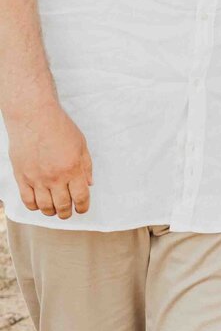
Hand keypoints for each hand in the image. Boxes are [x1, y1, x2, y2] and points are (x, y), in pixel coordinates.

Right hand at [7, 102, 92, 219]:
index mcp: (73, 169)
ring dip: (51, 212)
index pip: (80, 197)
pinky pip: (28, 201)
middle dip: (67, 213)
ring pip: (45, 207)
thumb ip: (86, 166)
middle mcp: (55, 177)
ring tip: (54, 209)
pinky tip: (39, 203)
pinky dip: (34, 206)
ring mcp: (37, 179)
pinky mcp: (22, 177)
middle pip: (62, 206)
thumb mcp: (81, 144)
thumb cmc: (59, 127)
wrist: (34, 117)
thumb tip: (89, 184)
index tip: (82, 209)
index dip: (82, 207)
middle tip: (67, 212)